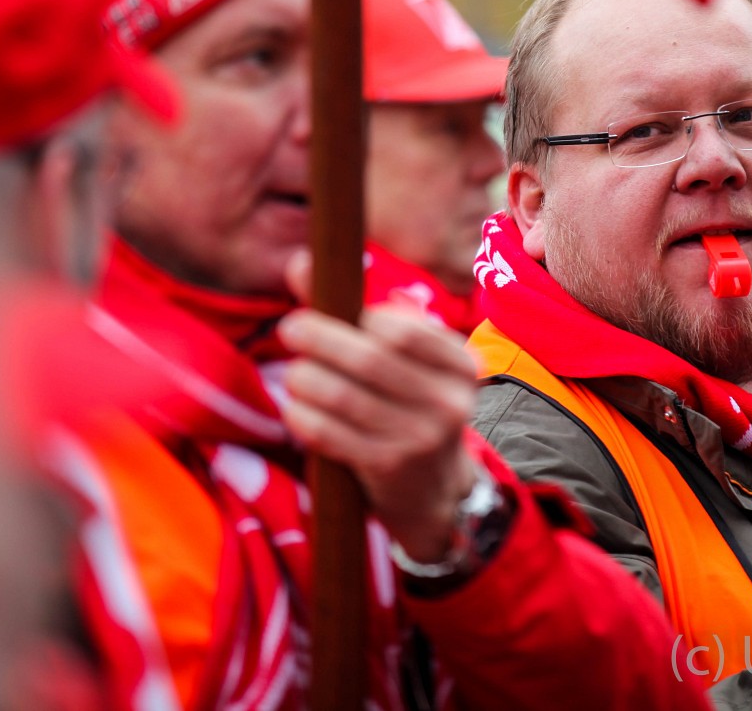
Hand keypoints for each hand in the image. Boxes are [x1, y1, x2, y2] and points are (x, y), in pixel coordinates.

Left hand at [278, 252, 480, 562]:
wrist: (433, 490)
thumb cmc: (408, 407)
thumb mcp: (404, 363)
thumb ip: (354, 311)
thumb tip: (301, 261)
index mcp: (461, 365)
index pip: (405, 329)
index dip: (360, 315)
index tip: (326, 307)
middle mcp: (449, 401)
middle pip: (370, 359)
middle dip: (321, 338)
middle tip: (290, 328)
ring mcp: (422, 438)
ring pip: (345, 396)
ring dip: (306, 379)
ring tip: (294, 374)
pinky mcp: (389, 469)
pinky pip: (332, 434)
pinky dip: (304, 417)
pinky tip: (295, 408)